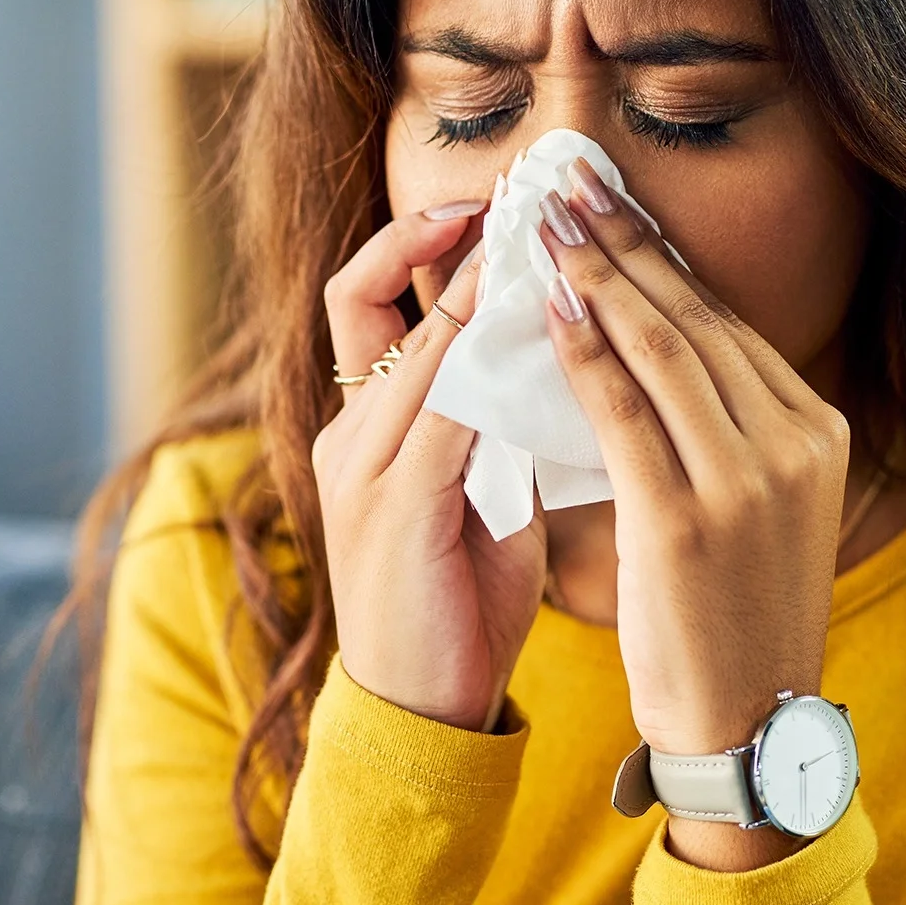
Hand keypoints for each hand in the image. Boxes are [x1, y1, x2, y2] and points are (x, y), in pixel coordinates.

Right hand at [314, 205, 546, 731]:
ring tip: (536, 238)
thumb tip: (559, 361)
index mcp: (361, 428)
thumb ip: (497, 428)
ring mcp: (360, 465)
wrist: (424, 712)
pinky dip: (489, 358)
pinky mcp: (393, 502)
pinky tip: (540, 330)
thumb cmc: (459, 606)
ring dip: (476, 283)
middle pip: (368, 294)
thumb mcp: (480, 496)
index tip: (492, 203)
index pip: (371, 300)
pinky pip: (442, 406)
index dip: (421, 242)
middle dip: (437, 233)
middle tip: (511, 191)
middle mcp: (346, 434)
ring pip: (413, 341)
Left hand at [536, 160, 851, 793]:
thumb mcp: (761, 508)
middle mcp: (793, 441)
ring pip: (660, 346)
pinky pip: (624, 410)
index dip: (660, 252)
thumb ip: (730, 429)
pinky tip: (545, 305)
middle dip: (623, 239)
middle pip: (694, 315)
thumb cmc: (737, 615)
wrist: (748, 727)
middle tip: (567, 178)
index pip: (725, 321)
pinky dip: (582, 350)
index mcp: (816, 431)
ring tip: (544, 218)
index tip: (610, 198)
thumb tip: (667, 347)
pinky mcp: (688, 518)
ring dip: (594, 272)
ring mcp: (746, 479)